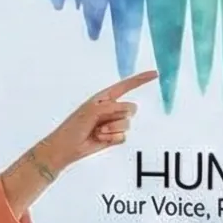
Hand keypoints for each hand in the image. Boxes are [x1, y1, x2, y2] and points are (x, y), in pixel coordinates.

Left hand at [34, 72, 158, 172]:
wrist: (67, 147)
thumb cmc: (74, 126)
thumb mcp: (92, 110)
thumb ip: (111, 107)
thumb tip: (128, 111)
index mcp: (105, 98)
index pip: (126, 86)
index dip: (140, 80)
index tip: (155, 74)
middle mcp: (111, 109)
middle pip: (131, 108)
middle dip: (118, 115)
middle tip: (100, 121)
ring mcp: (114, 123)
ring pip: (127, 124)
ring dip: (112, 129)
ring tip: (97, 132)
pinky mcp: (114, 137)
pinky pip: (123, 136)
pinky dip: (112, 139)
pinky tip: (100, 139)